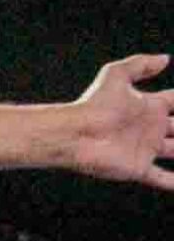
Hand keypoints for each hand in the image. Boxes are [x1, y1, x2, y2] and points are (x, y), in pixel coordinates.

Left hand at [63, 53, 173, 190]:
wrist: (76, 133)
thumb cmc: (93, 103)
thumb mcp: (117, 75)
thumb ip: (141, 65)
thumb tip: (165, 59)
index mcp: (150, 107)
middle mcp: (151, 128)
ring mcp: (146, 148)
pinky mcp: (138, 167)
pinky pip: (161, 178)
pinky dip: (172, 182)